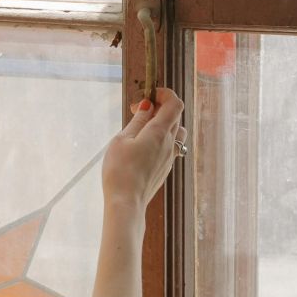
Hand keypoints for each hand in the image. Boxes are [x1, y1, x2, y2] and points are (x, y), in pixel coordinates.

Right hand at [101, 87, 185, 211]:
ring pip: (175, 133)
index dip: (165, 94)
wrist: (126, 202)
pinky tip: (143, 147)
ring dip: (163, 125)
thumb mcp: (123, 139)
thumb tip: (148, 105)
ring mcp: (169, 158)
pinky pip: (170, 147)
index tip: (148, 96)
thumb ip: (138, 121)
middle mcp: (169, 144)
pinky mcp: (165, 169)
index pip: (175, 103)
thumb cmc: (120, 170)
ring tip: (142, 129)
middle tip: (137, 112)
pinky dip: (161, 139)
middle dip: (159, 108)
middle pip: (175, 117)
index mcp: (160, 132)